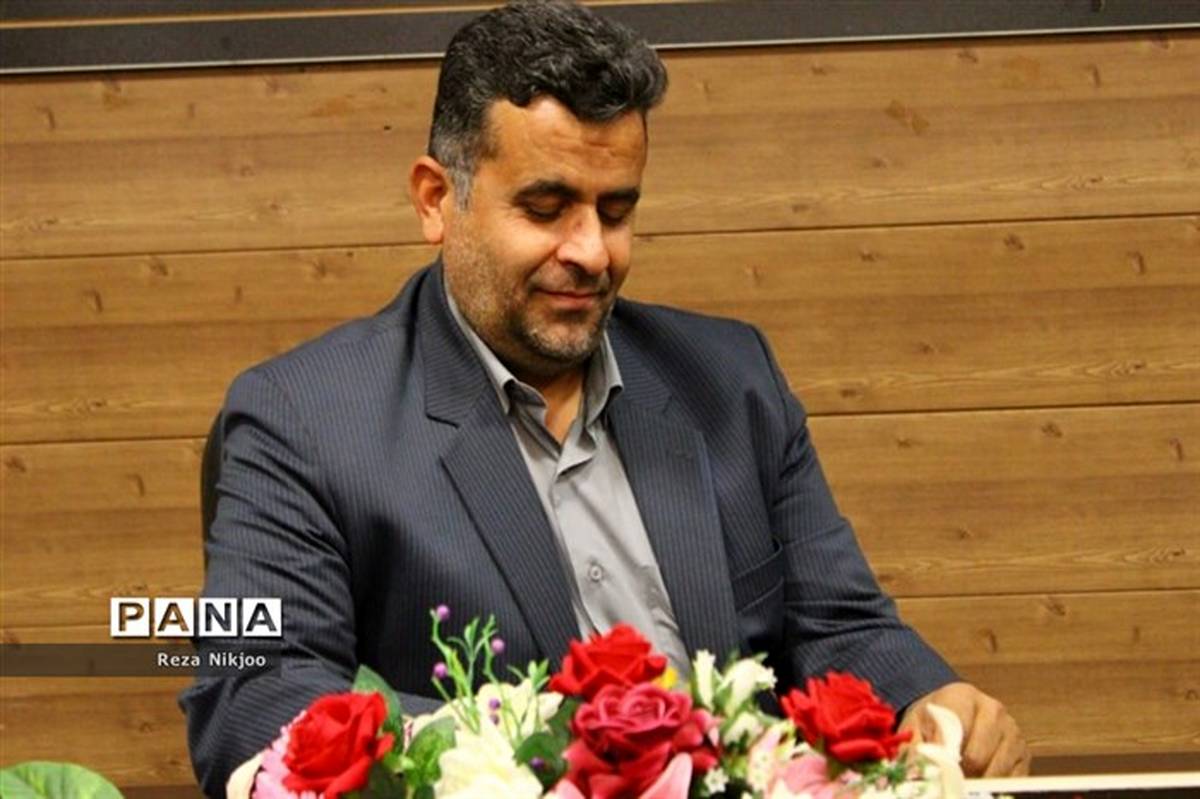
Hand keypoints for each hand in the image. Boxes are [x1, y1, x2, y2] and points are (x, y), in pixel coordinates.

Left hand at [900, 681, 1029, 776]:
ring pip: (996, 771)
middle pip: (977, 756)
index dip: (944, 754)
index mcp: (963, 696)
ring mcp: (1012, 732)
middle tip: (946, 778)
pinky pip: (1013, 780)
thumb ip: (914, 748)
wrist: (948, 712)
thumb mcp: (914, 727)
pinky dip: (994, 786)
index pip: (957, 729)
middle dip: (959, 773)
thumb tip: (919, 773)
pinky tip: (978, 780)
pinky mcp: (1024, 754)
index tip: (936, 767)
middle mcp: (993, 710)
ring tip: (960, 778)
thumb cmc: (932, 720)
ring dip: (977, 781)